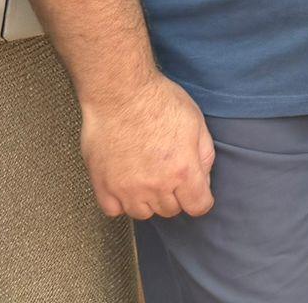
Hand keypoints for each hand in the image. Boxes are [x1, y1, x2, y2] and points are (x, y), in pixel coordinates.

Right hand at [80, 74, 215, 219]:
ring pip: (143, 213)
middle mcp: (156, 186)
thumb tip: (203, 178)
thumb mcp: (197, 122)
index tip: (194, 190)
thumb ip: (205, 155)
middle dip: (174, 194)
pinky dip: (121, 201)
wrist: (120, 93)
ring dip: (148, 200)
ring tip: (147, 175)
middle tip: (168, 171)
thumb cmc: (160, 101)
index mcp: (183, 170)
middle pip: (170, 210)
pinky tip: (126, 182)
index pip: (199, 206)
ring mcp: (127, 189)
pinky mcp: (103, 186)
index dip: (200, 198)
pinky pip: (114, 210)